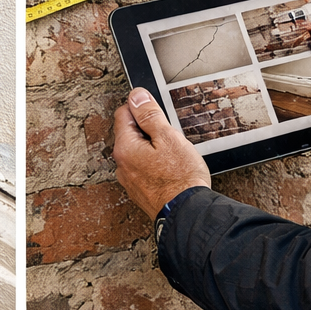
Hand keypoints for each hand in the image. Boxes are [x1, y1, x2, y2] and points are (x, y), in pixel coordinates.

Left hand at [112, 88, 210, 217]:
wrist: (188, 213)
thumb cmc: (181, 178)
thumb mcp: (168, 137)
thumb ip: (149, 115)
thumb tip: (136, 96)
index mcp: (125, 148)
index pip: (123, 113)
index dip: (142, 108)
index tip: (157, 112)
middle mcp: (122, 164)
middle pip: (130, 133)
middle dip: (149, 130)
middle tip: (170, 137)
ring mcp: (129, 180)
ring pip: (138, 152)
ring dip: (152, 148)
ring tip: (173, 156)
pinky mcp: (140, 191)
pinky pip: (143, 168)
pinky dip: (154, 164)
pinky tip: (170, 170)